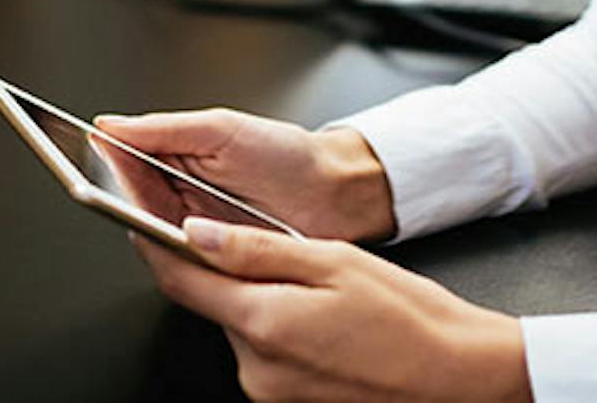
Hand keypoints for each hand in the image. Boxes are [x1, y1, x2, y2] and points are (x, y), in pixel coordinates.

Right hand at [95, 109, 394, 242]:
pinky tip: (175, 244)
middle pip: (129, 202)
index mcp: (175, 160)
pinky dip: (175, 255)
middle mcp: (179, 198)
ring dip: (148, 226)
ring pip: (151, 234)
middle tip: (118, 188)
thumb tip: (109, 124)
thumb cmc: (288, 156)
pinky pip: (181, 263)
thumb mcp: (222, 129)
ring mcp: (196, 232)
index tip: (82, 157)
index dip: (100, 163)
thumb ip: (163, 129)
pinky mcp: (213, 262)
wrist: (339, 195)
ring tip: (150, 212)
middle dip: (120, 196)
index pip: (122, 163)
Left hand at [134, 218, 527, 402]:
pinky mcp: (283, 400)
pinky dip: (274, 324)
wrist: (455, 376)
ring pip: (237, 324)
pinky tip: (318, 315)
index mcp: (263, 322)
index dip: (154, 240)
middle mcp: (255, 365)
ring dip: (253, 297)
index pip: (180, 277)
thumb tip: (197, 232)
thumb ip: (257, 248)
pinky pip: (261, 349)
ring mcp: (267, 388)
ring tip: (312, 284)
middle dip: (219, 267)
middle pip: (208, 300)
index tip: (140, 213)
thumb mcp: (332, 260)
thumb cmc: (409, 319)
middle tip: (258, 238)